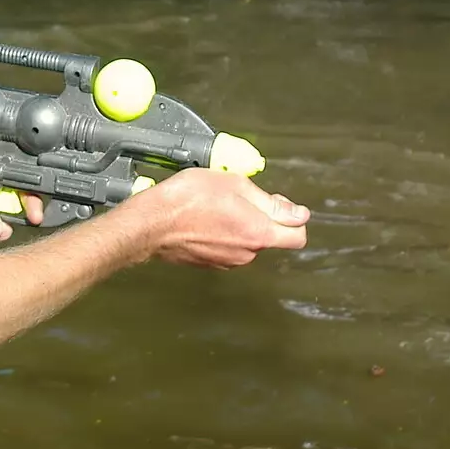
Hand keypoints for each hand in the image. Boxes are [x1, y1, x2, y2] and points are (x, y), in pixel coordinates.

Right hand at [140, 168, 308, 269]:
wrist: (152, 224)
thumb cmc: (188, 199)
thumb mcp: (234, 184)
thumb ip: (270, 201)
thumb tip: (298, 213)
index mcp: (259, 233)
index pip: (297, 235)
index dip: (294, 216)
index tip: (281, 202)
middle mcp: (247, 253)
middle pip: (273, 237)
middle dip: (267, 218)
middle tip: (245, 197)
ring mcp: (228, 262)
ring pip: (249, 241)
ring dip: (243, 225)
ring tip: (220, 205)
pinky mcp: (211, 264)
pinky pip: (230, 248)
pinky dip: (225, 234)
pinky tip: (208, 218)